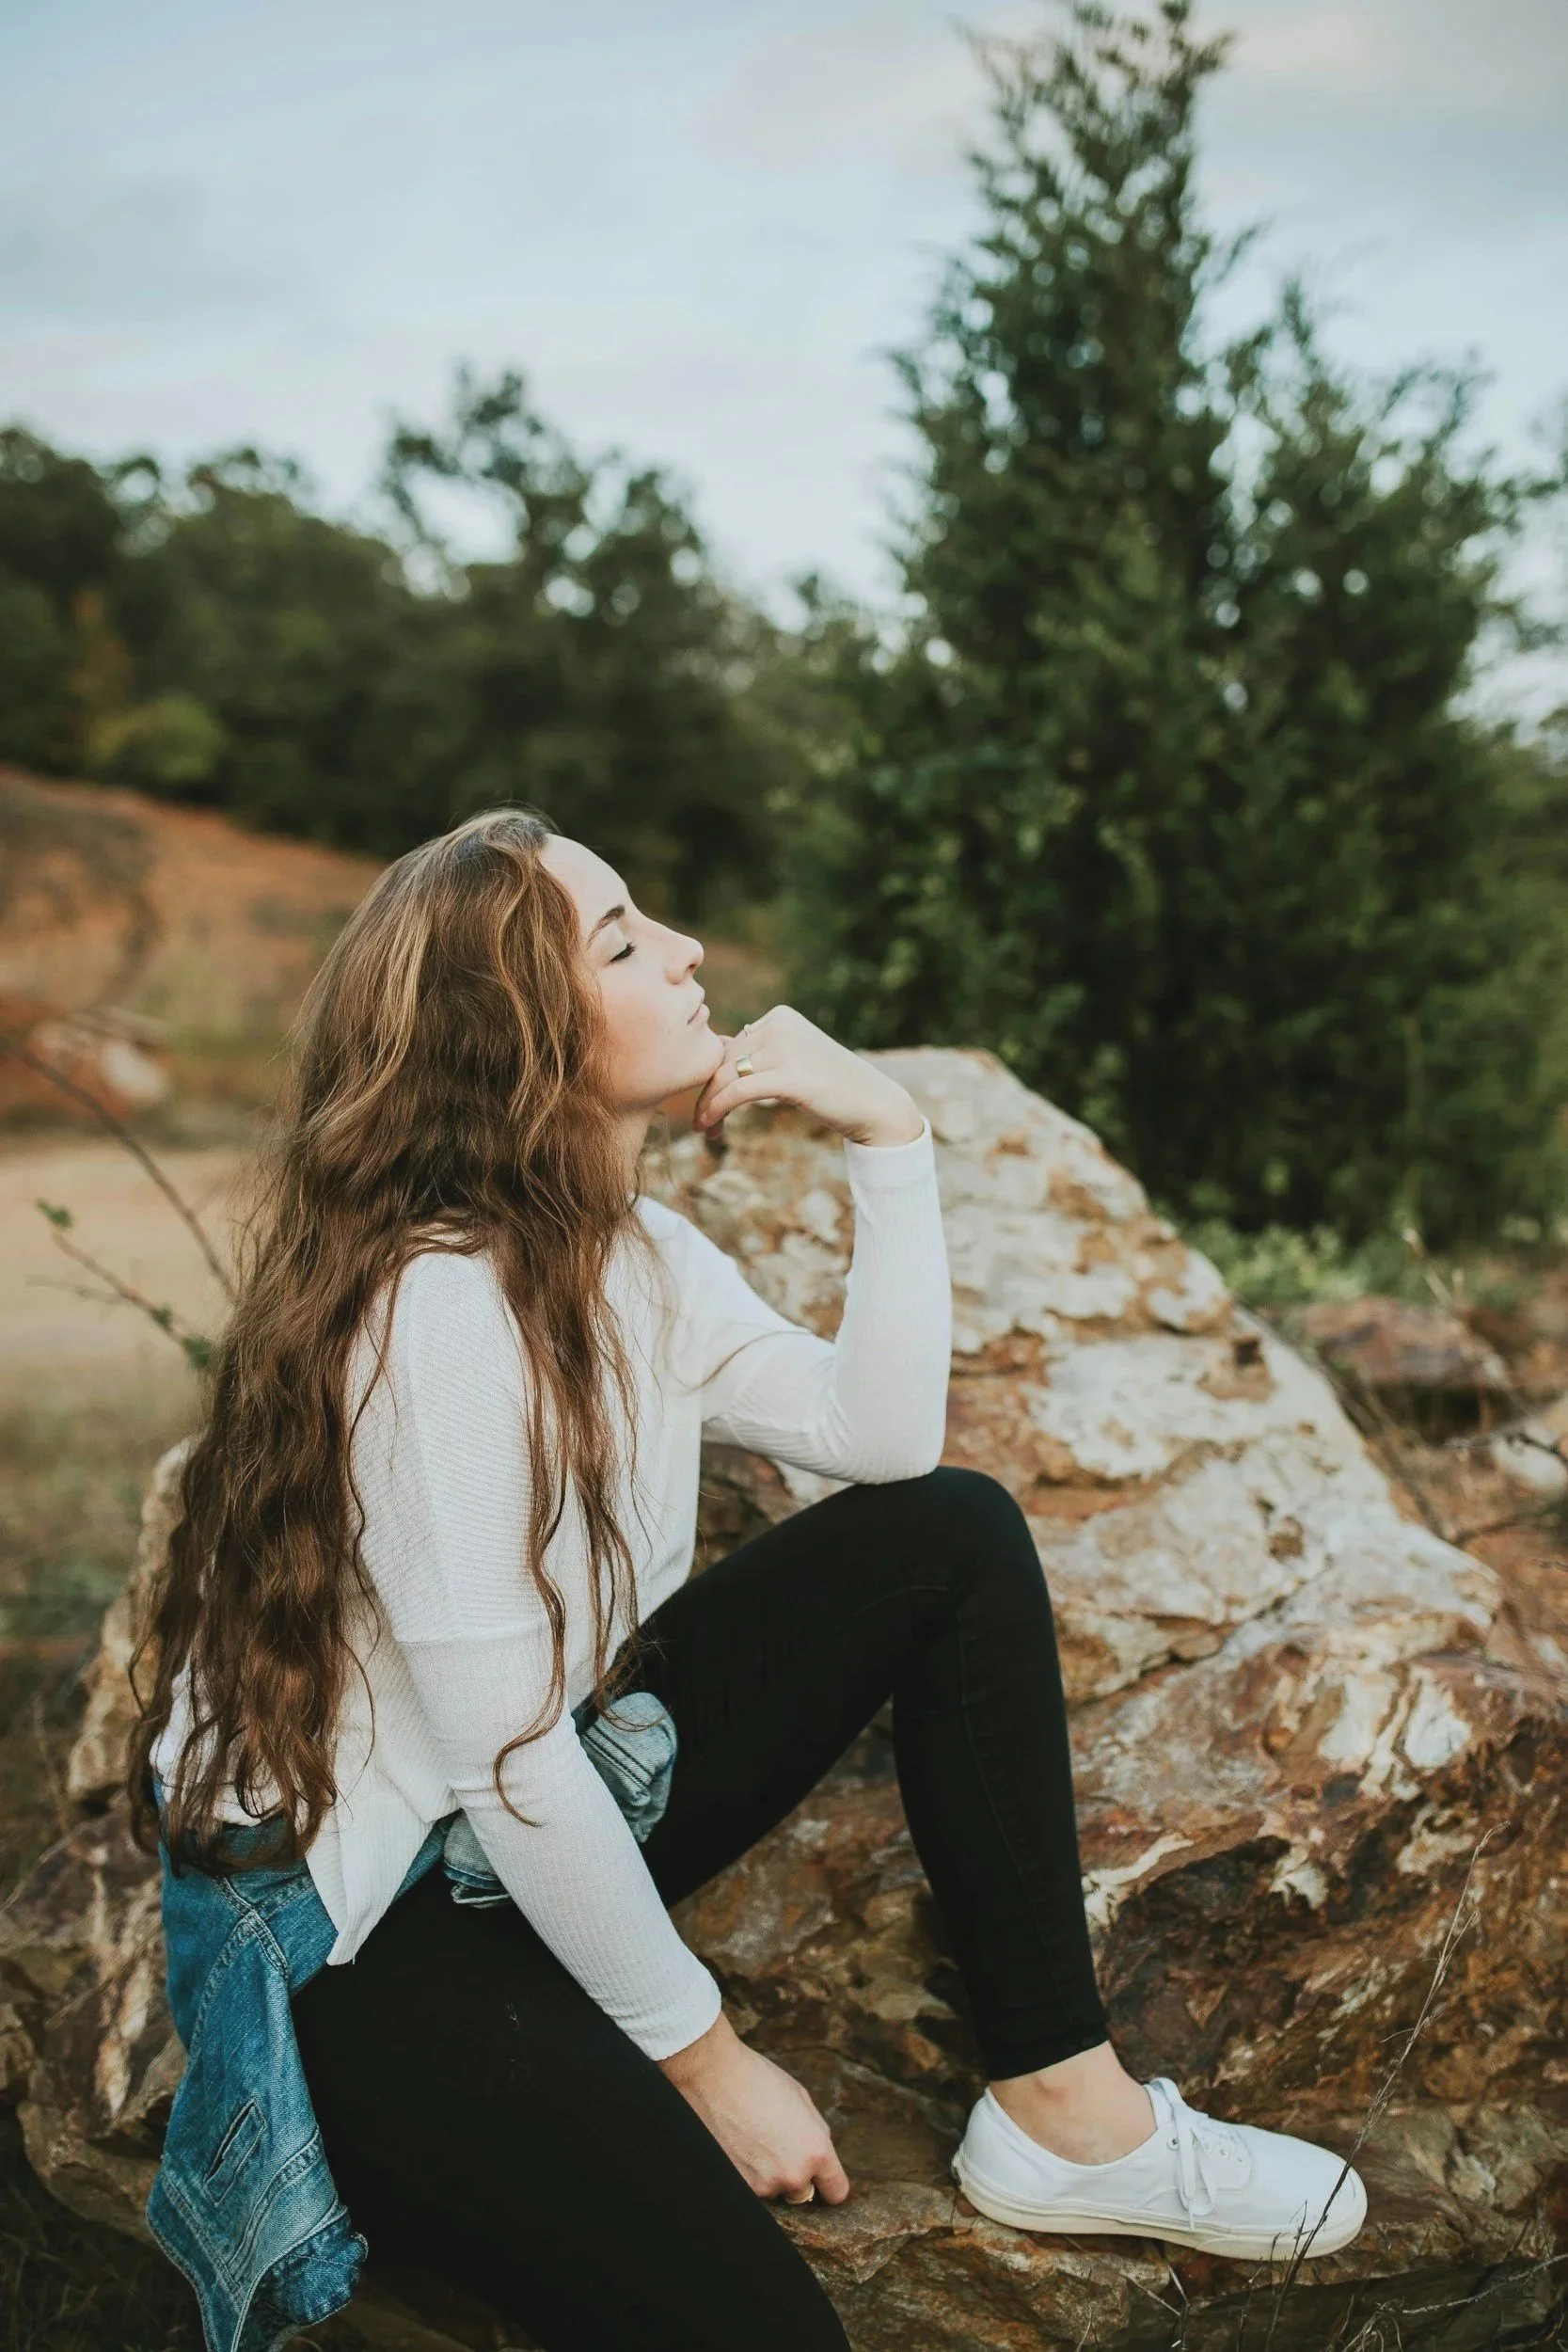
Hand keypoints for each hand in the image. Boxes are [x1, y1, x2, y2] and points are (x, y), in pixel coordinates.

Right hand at [657, 2010, 849, 2205]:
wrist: (713, 2076)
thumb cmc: (758, 2080)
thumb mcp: (801, 2099)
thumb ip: (815, 2133)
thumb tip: (818, 2155)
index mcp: (816, 2151)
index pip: (836, 2191)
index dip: (828, 2182)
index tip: (821, 2177)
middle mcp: (793, 2175)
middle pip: (803, 2192)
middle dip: (794, 2174)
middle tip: (777, 2146)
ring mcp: (764, 2185)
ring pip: (774, 2190)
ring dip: (768, 2174)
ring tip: (753, 2139)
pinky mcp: (738, 2186)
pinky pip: (751, 2188)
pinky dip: (747, 2173)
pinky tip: (738, 2145)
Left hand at [691, 1006, 922, 1148]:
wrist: (874, 1104)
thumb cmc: (832, 1086)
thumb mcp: (792, 1058)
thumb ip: (758, 1050)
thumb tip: (715, 1048)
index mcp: (780, 1016)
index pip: (730, 1045)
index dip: (712, 1077)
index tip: (708, 1105)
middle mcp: (780, 1025)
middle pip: (724, 1060)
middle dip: (708, 1093)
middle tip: (703, 1124)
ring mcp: (786, 1048)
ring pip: (726, 1075)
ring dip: (709, 1106)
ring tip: (706, 1130)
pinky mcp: (790, 1076)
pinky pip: (739, 1091)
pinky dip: (718, 1109)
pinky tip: (710, 1126)